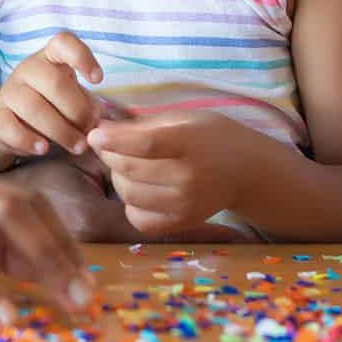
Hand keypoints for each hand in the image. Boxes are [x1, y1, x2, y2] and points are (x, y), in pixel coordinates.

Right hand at [0, 33, 103, 160]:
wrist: (12, 124)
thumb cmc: (52, 106)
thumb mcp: (72, 98)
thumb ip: (87, 105)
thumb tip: (97, 120)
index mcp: (50, 57)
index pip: (63, 43)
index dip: (82, 57)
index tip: (98, 79)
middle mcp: (28, 69)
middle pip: (54, 82)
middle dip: (77, 110)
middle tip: (89, 130)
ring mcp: (10, 91)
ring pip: (34, 107)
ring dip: (61, 131)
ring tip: (76, 146)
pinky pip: (11, 127)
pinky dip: (29, 141)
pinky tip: (43, 149)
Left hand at [88, 111, 268, 235]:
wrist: (246, 171)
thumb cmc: (211, 137)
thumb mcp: (184, 118)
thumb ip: (144, 124)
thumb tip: (102, 128)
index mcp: (190, 143)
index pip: (144, 144)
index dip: (113, 140)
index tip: (94, 134)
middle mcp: (189, 177)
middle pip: (130, 169)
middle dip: (109, 155)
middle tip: (108, 146)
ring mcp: (185, 205)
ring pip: (129, 194)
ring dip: (117, 178)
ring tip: (124, 166)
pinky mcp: (181, 223)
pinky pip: (139, 219)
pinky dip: (130, 204)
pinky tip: (138, 189)